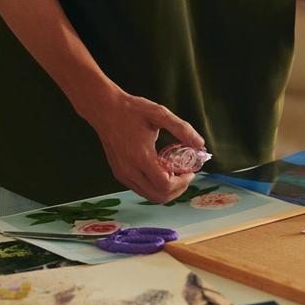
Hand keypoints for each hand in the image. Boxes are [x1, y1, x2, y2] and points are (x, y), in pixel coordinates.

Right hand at [77, 86, 205, 202]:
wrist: (104, 109)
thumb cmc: (132, 110)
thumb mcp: (159, 114)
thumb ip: (182, 128)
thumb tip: (201, 144)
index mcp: (140, 157)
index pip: (165, 185)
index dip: (182, 182)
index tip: (190, 171)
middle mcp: (129, 170)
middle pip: (159, 196)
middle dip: (178, 190)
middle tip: (186, 176)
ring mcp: (122, 174)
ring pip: (150, 196)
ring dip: (167, 191)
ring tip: (176, 175)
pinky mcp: (119, 174)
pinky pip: (142, 189)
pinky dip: (155, 187)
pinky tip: (163, 173)